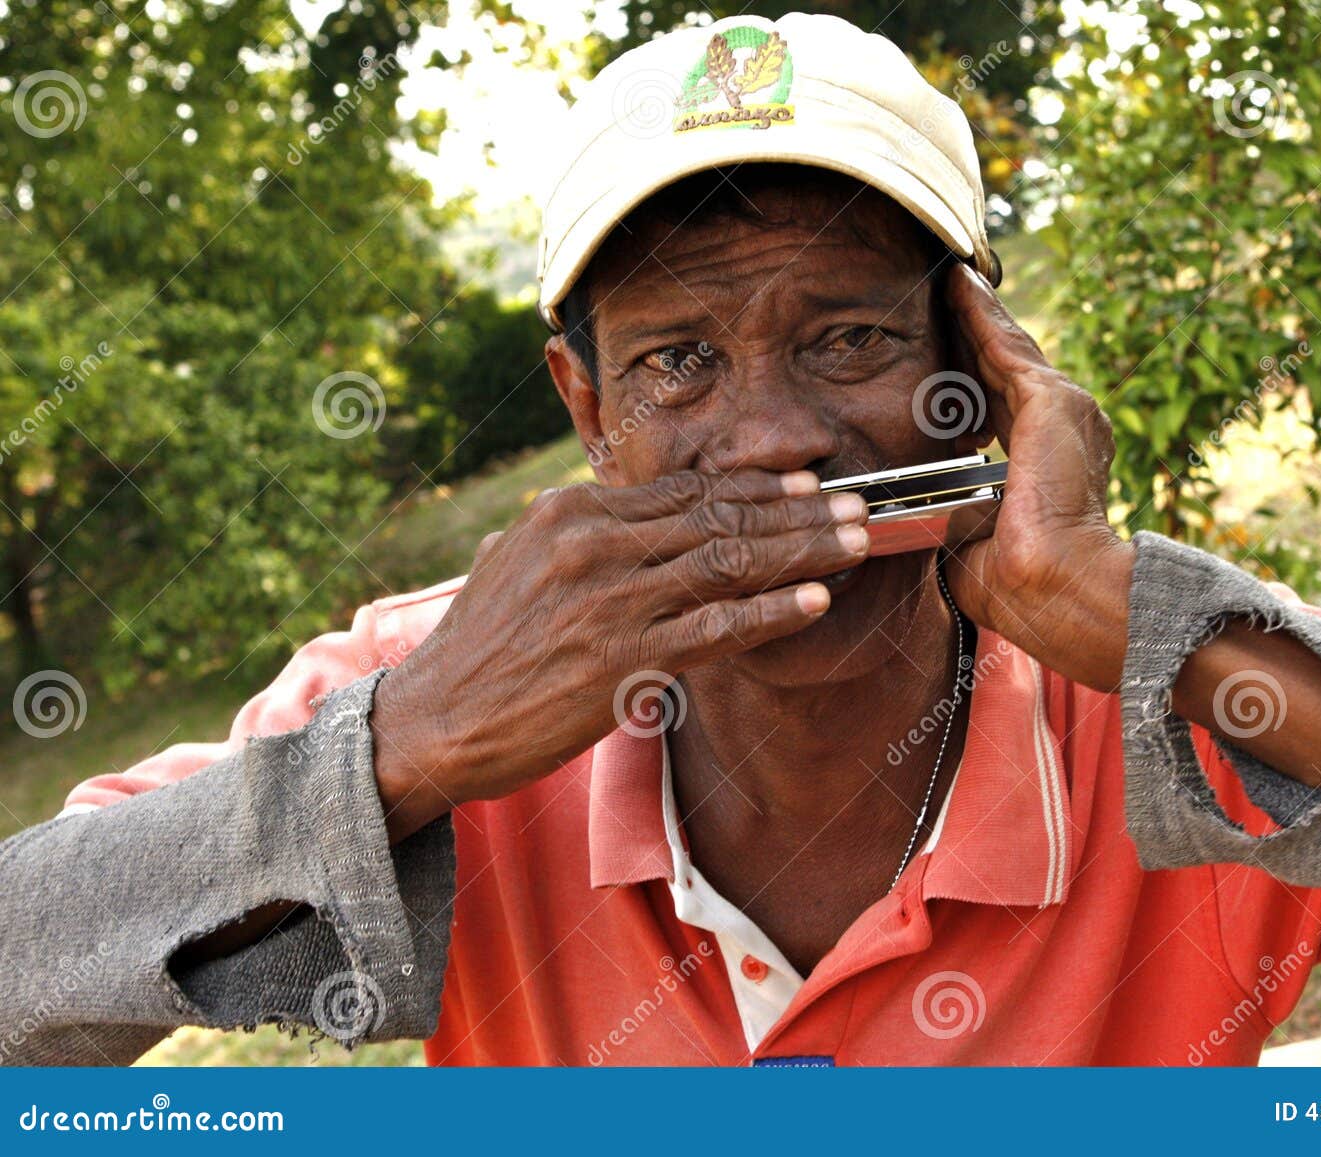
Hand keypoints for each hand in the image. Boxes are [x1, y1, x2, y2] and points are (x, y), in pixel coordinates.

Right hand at [369, 468, 869, 838]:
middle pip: (719, 516)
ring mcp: (609, 602)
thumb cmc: (482, 645)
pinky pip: (718, 629)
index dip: (755, 485)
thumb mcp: (519, 559)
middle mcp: (593, 544)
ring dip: (804, 551)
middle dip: (798, 511)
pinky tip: (817, 601)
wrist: (437, 718)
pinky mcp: (623, 662)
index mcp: (571, 512)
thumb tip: (633, 515)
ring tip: (857, 543)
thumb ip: (580, 532)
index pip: (685, 489)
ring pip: (730, 562)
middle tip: (857, 504)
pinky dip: (773, 612)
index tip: (806, 482)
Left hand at [943, 263, 1134, 692]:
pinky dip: (980, 312)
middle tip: (946, 295)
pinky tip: (957, 284)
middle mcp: (1066, 431)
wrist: (1051, 587)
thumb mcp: (974, 543)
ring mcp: (1064, 411)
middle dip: (975, 332)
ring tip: (949, 279)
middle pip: (1007, 369)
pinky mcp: (1052, 401)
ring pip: (1008, 349)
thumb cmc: (1015, 586)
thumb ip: (957, 519)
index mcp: (1049, 466)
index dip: (976, 376)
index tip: (948, 352)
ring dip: (976, 313)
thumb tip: (929, 516)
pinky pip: (1005, 344)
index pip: (1004, 408)